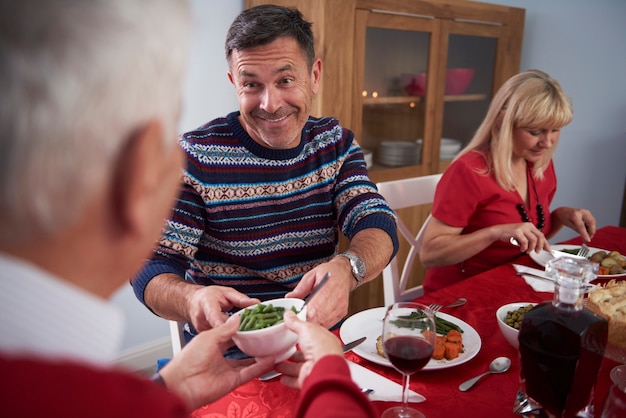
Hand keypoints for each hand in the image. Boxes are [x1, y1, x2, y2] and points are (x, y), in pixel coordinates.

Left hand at [159, 315, 273, 410]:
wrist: (182, 384)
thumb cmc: (188, 360)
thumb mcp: (208, 337)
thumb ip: (225, 329)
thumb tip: (237, 319)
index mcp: (212, 345)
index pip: (231, 335)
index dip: (242, 329)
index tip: (253, 323)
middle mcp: (220, 357)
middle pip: (241, 349)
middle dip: (252, 343)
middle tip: (264, 334)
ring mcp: (227, 370)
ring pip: (248, 362)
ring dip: (259, 355)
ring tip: (271, 347)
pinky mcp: (232, 381)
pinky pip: (249, 373)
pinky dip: (260, 367)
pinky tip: (269, 359)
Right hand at [186, 286, 260, 331]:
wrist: (193, 302)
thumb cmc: (208, 296)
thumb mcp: (226, 292)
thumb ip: (240, 299)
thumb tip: (256, 304)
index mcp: (207, 305)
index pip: (214, 316)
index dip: (224, 324)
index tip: (235, 328)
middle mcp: (202, 319)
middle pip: (220, 329)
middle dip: (236, 330)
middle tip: (251, 329)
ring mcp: (202, 330)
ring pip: (220, 335)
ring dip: (233, 334)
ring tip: (244, 330)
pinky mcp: (204, 337)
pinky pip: (218, 338)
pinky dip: (228, 336)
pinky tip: (235, 333)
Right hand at [274, 310, 344, 388]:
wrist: (324, 370)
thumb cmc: (322, 348)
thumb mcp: (306, 328)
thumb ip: (296, 322)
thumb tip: (289, 314)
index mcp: (324, 341)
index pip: (312, 336)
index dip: (302, 334)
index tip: (292, 333)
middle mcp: (321, 355)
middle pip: (305, 353)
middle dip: (294, 353)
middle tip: (283, 350)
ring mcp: (314, 368)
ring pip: (299, 367)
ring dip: (287, 366)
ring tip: (277, 363)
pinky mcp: (308, 379)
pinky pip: (297, 380)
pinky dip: (288, 379)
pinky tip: (282, 377)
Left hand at [285, 258, 351, 327]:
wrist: (344, 273)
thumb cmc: (329, 272)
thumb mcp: (312, 275)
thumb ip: (300, 288)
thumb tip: (290, 297)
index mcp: (328, 287)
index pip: (315, 308)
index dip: (304, 315)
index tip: (296, 316)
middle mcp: (336, 299)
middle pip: (319, 318)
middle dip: (307, 321)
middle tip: (298, 319)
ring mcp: (340, 307)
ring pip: (324, 323)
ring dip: (314, 324)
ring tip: (306, 319)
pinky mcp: (342, 313)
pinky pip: (330, 323)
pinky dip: (321, 324)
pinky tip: (316, 319)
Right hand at [501, 222, 549, 253]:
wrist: (499, 231)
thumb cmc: (510, 234)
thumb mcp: (523, 234)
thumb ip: (530, 238)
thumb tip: (539, 246)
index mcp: (530, 226)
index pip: (541, 235)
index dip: (545, 243)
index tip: (548, 249)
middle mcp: (527, 225)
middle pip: (540, 237)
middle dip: (540, 246)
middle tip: (537, 252)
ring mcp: (522, 228)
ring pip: (533, 240)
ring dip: (531, 248)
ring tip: (527, 251)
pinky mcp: (517, 232)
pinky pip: (525, 242)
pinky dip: (524, 247)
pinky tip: (521, 249)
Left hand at [553, 207, 595, 241]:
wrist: (563, 211)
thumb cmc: (564, 217)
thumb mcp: (569, 225)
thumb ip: (577, 230)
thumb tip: (585, 237)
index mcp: (574, 214)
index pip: (581, 226)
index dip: (585, 234)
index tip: (588, 240)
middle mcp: (581, 211)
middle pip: (591, 222)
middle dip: (591, 232)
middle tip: (589, 239)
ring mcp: (585, 211)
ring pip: (593, 221)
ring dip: (592, 230)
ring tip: (587, 236)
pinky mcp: (588, 213)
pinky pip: (592, 220)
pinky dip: (591, 226)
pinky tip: (587, 231)